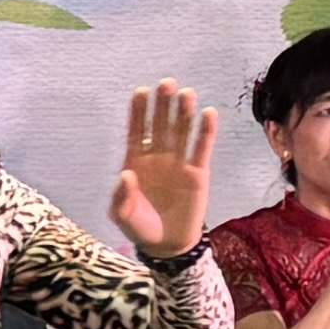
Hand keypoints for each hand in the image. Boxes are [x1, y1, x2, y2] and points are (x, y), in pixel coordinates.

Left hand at [108, 81, 217, 261]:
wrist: (166, 245)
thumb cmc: (139, 226)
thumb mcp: (121, 215)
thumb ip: (120, 196)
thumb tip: (125, 174)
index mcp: (135, 161)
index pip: (137, 131)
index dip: (139, 112)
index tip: (141, 92)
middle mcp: (157, 156)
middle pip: (161, 125)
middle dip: (163, 105)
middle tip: (167, 84)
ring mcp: (178, 162)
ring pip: (182, 132)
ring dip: (184, 113)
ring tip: (187, 94)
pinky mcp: (198, 172)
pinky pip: (202, 148)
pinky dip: (206, 132)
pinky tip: (209, 113)